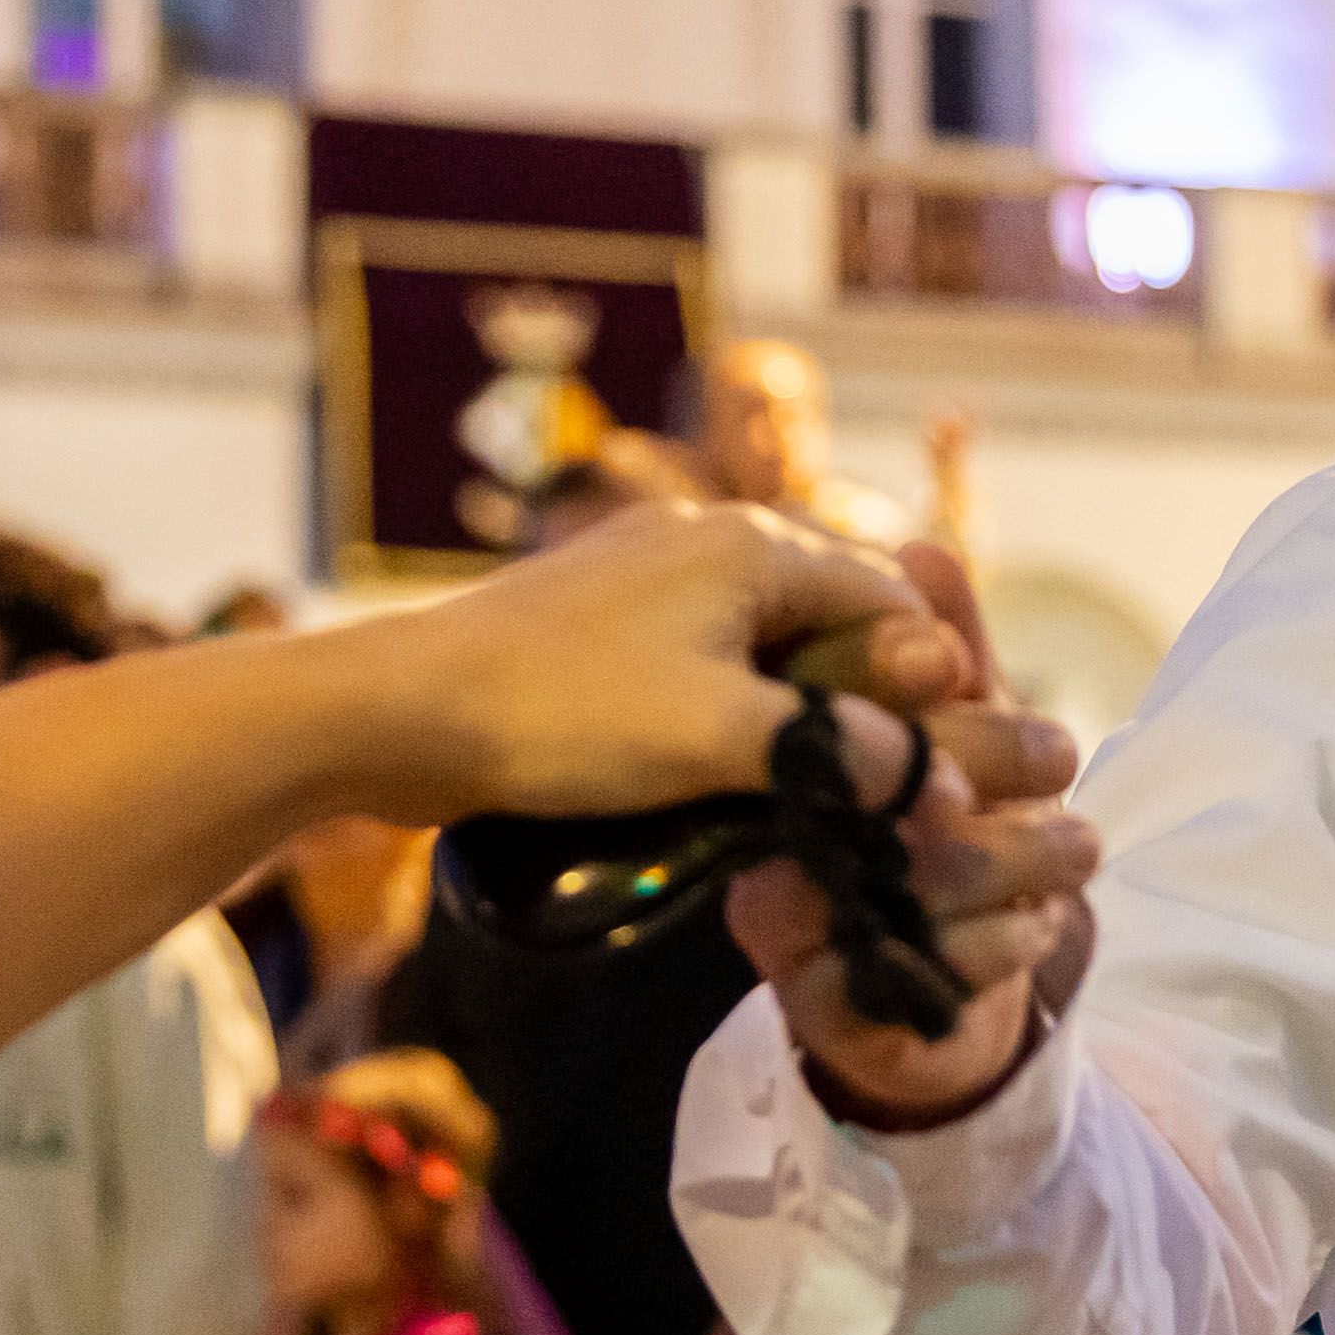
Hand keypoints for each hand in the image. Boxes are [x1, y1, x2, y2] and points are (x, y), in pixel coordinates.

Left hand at [358, 502, 964, 823]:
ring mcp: (649, 574)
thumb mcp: (722, 739)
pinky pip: (704, 658)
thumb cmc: (561, 716)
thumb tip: (933, 779)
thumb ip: (838, 752)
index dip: (930, 692)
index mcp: (754, 544)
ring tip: (801, 797)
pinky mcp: (602, 619)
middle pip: (836, 620)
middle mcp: (709, 538)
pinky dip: (732, 711)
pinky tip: (722, 776)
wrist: (399, 712)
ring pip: (768, 644)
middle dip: (865, 705)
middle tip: (874, 795)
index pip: (897, 603)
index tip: (935, 775)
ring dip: (796, 715)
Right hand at [727, 541, 1096, 1122]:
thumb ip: (941, 647)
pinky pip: (916, 974)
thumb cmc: (941, 832)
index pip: (836, 712)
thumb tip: (924, 550)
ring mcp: (789, 931)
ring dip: (1013, 860)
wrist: (938, 993)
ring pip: (903, 885)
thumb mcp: (951, 727)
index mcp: (782, 761)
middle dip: (980, 766)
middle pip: (868, 792)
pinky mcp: (825, 1009)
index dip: (910, 688)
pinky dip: (998, 944)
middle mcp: (766, 842)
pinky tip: (1041, 920)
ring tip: (1082, 847)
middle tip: (1065, 759)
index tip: (977, 677)